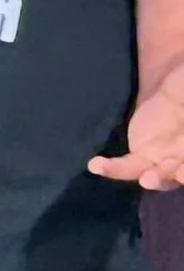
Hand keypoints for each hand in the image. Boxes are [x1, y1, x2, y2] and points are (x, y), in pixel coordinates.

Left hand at [87, 74, 183, 190]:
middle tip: (182, 173)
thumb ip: (183, 99)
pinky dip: (112, 168)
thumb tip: (181, 98)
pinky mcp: (141, 157)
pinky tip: (96, 165)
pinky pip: (127, 167)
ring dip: (155, 180)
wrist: (176, 90)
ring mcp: (166, 162)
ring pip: (161, 177)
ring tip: (148, 180)